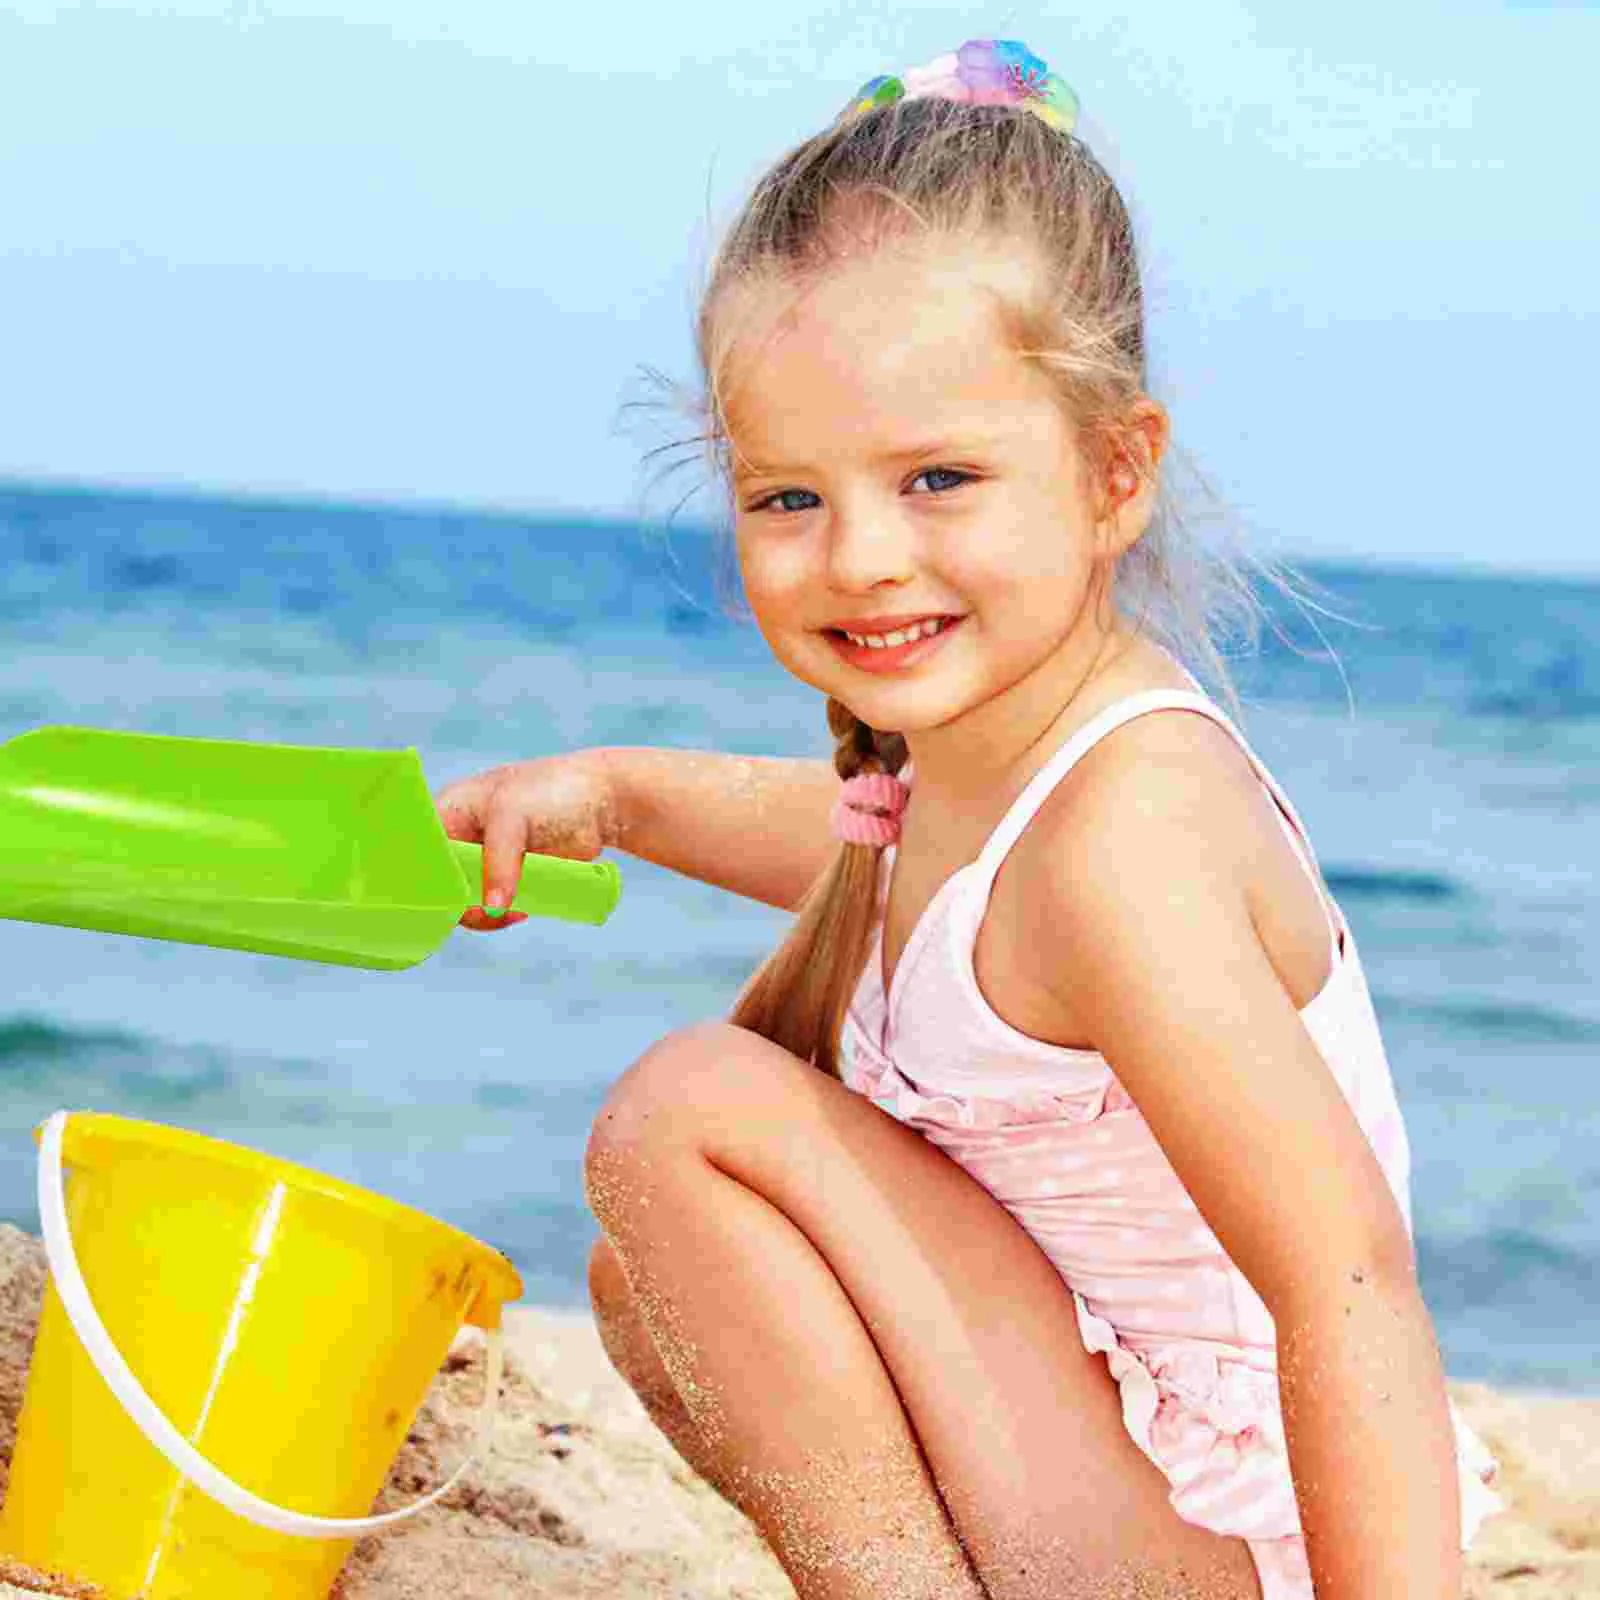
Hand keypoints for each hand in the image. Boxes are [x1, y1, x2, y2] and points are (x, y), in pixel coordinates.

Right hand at [434, 749, 615, 931]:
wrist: (602, 803)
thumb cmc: (553, 792)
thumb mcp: (513, 817)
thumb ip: (497, 860)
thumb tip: (493, 906)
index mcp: (449, 809)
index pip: (419, 850)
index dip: (424, 876)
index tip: (442, 900)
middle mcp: (461, 836)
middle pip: (439, 881)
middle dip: (458, 901)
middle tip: (484, 910)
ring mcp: (485, 859)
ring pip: (465, 900)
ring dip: (483, 912)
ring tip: (511, 910)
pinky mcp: (508, 878)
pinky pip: (491, 906)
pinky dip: (501, 914)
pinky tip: (520, 910)